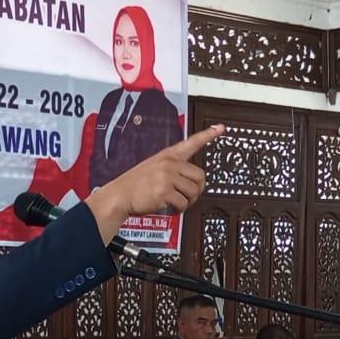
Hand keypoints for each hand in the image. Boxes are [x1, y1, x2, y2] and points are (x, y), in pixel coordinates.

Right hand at [87, 124, 224, 243]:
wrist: (119, 196)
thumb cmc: (134, 185)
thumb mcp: (153, 168)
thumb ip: (172, 170)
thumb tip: (192, 183)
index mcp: (168, 155)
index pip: (192, 142)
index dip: (208, 134)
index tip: (221, 128)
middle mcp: (169, 163)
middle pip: (200, 176)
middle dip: (197, 190)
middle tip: (189, 197)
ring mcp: (167, 176)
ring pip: (194, 191)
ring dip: (188, 201)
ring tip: (177, 203)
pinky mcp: (164, 191)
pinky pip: (183, 203)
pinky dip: (179, 210)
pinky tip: (170, 208)